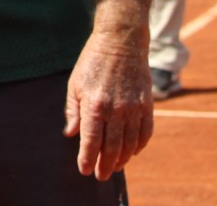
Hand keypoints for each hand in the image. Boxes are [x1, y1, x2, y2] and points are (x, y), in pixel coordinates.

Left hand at [63, 32, 153, 179]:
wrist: (120, 41)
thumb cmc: (93, 61)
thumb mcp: (75, 84)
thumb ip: (73, 111)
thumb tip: (70, 134)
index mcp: (94, 105)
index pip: (91, 141)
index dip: (87, 159)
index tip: (85, 170)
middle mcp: (115, 110)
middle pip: (111, 147)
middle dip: (106, 165)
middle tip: (102, 175)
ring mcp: (133, 107)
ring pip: (130, 143)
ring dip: (123, 159)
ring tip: (117, 167)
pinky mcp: (146, 103)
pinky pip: (145, 131)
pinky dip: (140, 145)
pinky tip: (133, 151)